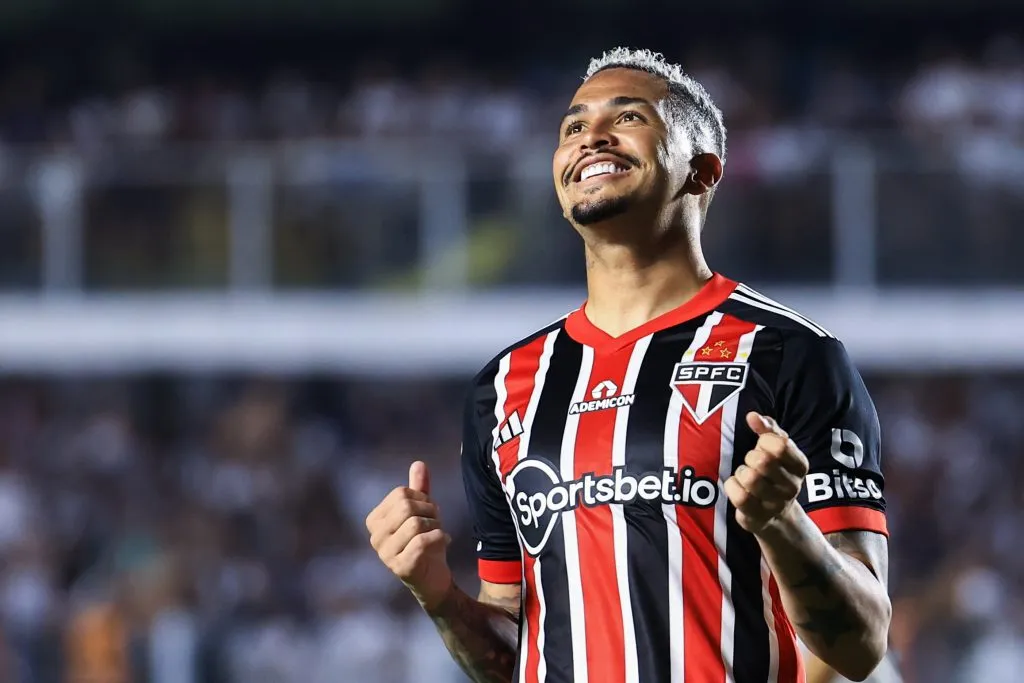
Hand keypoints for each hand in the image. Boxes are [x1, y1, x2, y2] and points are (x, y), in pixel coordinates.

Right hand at [366, 460, 452, 608]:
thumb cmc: (425, 544)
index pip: (401, 493)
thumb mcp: (423, 513)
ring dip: (435, 525)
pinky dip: (440, 538)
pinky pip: (423, 542)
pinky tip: (444, 542)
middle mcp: (375, 537)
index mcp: (375, 521)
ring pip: (415, 523)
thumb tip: (418, 463)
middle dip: (429, 511)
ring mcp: (385, 554)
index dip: (422, 499)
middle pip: (406, 506)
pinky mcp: (401, 567)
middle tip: (436, 523)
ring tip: (438, 534)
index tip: (428, 512)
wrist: (434, 580)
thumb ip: (419, 489)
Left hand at [724, 412, 808, 534]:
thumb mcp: (777, 448)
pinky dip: (732, 486)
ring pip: (750, 479)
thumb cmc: (774, 472)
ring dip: (741, 472)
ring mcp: (775, 505)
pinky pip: (738, 496)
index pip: (780, 445)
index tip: (763, 446)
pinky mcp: (757, 518)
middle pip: (763, 461)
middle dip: (751, 457)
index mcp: (800, 466)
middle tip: (752, 462)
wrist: (776, 514)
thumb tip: (753, 416)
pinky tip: (737, 486)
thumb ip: (768, 428)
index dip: (764, 441)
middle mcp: (792, 487)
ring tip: (745, 475)